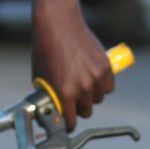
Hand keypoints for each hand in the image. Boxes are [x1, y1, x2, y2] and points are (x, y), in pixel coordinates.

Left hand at [31, 4, 113, 131]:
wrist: (58, 25)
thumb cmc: (45, 50)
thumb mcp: (40, 77)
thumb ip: (49, 95)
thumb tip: (51, 111)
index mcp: (64, 93)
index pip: (70, 121)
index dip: (67, 123)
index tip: (67, 122)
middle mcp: (82, 88)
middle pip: (86, 112)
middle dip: (78, 108)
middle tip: (72, 99)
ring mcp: (96, 77)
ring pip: (98, 99)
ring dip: (91, 96)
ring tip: (81, 83)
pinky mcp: (105, 67)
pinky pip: (108, 87)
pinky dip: (102, 85)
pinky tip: (92, 77)